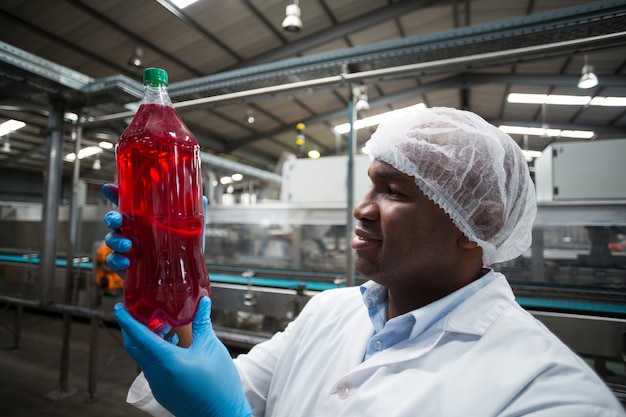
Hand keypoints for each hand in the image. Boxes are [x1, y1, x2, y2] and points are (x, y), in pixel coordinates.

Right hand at [101, 184, 207, 274]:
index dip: (116, 194)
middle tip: (118, 220)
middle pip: (114, 220)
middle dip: (112, 218)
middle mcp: (134, 231)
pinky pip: (113, 261)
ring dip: (115, 240)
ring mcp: (128, 249)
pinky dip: (116, 260)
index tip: (110, 188)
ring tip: (128, 245)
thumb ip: (196, 212)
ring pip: (111, 240)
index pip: (128, 203)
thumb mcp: (193, 230)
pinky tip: (126, 262)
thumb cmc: (185, 250)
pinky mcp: (127, 266)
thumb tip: (202, 197)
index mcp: (146, 219)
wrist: (184, 278)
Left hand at [115, 297, 252, 416]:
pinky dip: (154, 351)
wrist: (222, 414)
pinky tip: (171, 341)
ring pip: (143, 356)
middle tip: (135, 311)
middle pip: (135, 347)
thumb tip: (202, 303)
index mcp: (168, 362)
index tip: (120, 308)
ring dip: (145, 339)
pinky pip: (151, 366)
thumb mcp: (210, 348)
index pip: (140, 337)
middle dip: (132, 328)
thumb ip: (202, 323)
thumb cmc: (219, 385)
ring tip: (158, 323)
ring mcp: (158, 384)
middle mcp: (157, 374)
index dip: (127, 320)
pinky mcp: (162, 389)